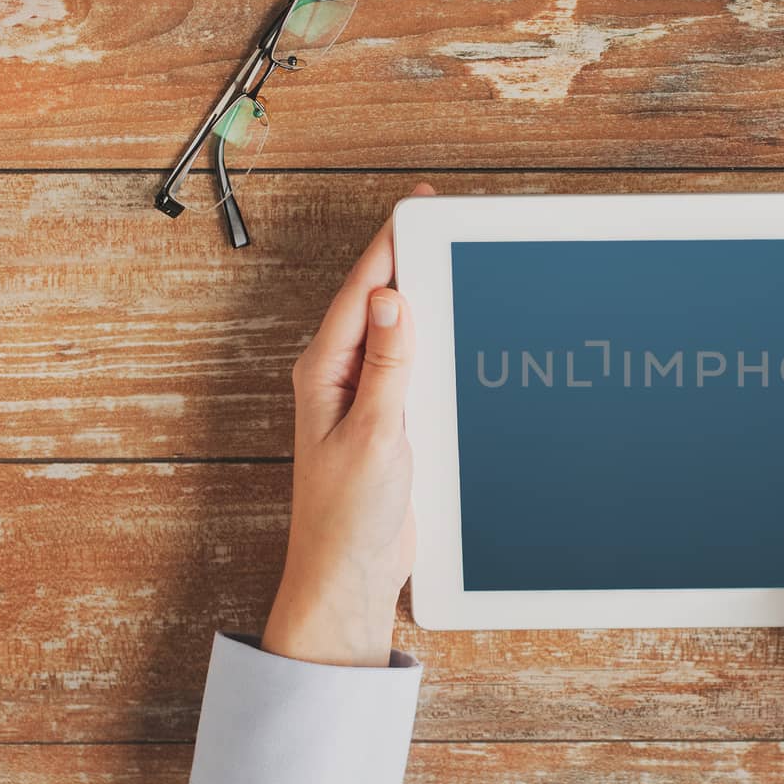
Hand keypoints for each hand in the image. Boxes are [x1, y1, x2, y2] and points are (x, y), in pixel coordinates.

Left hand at [261, 184, 435, 666]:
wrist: (350, 575)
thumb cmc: (346, 516)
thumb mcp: (374, 434)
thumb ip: (387, 365)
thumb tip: (391, 298)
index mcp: (324, 371)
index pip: (362, 291)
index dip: (393, 245)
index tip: (422, 209)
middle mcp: (340, 376)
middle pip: (379, 301)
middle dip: (412, 260)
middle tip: (449, 223)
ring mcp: (364, 397)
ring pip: (398, 331)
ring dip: (425, 300)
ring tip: (459, 262)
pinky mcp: (388, 420)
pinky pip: (411, 365)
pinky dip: (434, 342)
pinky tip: (458, 332)